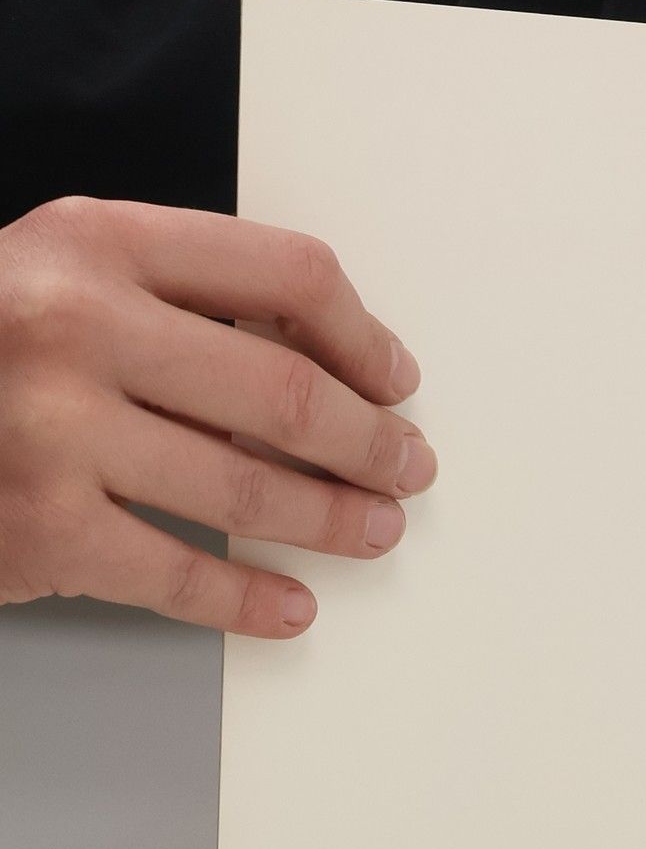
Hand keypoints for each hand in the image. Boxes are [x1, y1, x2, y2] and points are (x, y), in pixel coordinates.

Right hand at [0, 197, 435, 637]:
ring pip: (250, 490)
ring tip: (374, 530)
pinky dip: (250, 602)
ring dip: (334, 520)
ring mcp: (52, 431)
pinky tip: (290, 607)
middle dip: (371, 443)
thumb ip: (174, 296)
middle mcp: (75, 325)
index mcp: (96, 241)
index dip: (364, 335)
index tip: (395, 378)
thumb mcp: (57, 274)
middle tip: (407, 467)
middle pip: (287, 392)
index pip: (287, 274)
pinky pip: (180, 577)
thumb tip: (331, 365)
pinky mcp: (35, 529)